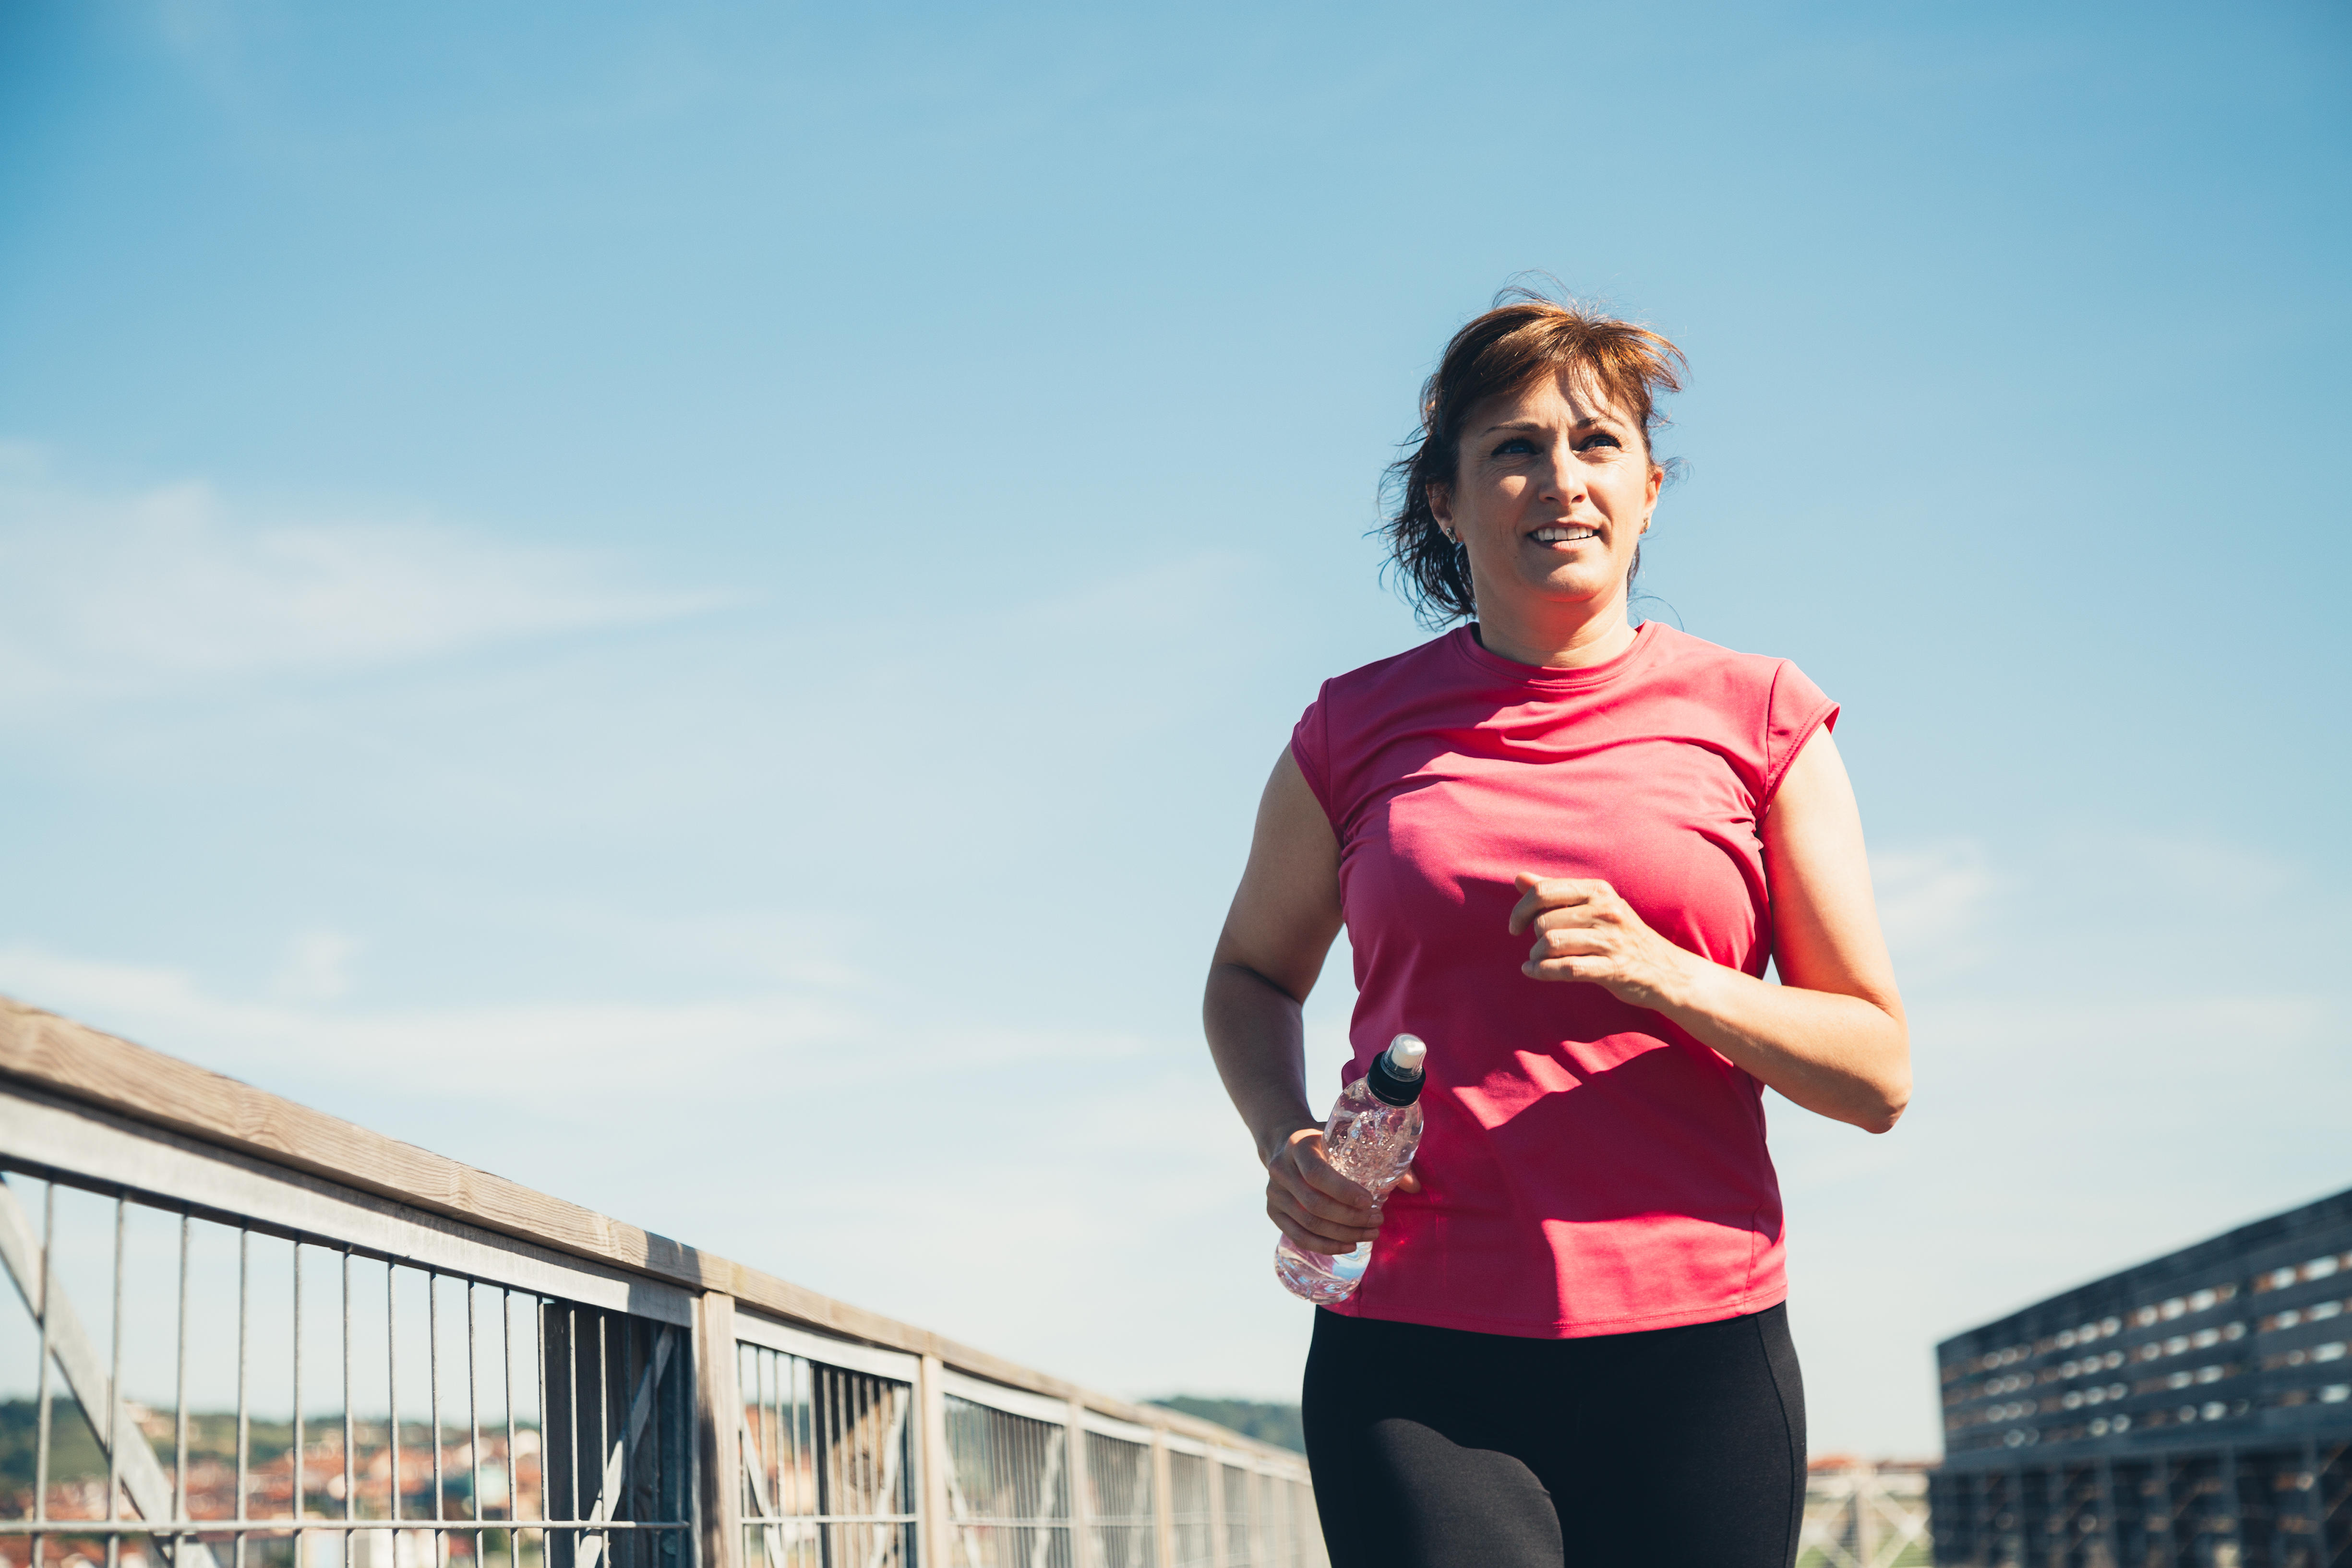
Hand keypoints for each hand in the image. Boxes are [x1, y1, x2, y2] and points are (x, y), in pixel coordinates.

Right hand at [1263, 1124, 1419, 1255]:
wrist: (1285, 1142)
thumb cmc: (1324, 1141)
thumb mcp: (1344, 1138)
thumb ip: (1378, 1157)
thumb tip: (1415, 1186)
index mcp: (1298, 1146)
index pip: (1317, 1174)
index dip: (1344, 1191)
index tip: (1370, 1200)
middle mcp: (1280, 1170)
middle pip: (1315, 1205)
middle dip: (1351, 1218)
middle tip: (1378, 1220)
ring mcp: (1273, 1193)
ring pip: (1309, 1224)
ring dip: (1343, 1234)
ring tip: (1371, 1234)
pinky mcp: (1272, 1212)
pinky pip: (1298, 1236)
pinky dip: (1325, 1245)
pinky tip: (1349, 1245)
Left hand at [1508, 871, 1694, 1007]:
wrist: (1667, 971)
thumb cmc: (1621, 935)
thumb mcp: (1594, 907)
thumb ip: (1555, 893)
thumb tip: (1519, 878)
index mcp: (1598, 891)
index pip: (1544, 892)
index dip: (1520, 910)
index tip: (1515, 926)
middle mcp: (1606, 910)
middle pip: (1544, 921)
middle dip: (1535, 938)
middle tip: (1541, 948)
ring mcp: (1611, 940)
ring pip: (1552, 943)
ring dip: (1537, 956)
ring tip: (1539, 960)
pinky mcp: (1613, 969)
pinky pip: (1566, 969)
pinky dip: (1542, 971)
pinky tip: (1533, 971)